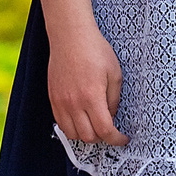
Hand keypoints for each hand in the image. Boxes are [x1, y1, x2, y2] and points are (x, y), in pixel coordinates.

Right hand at [47, 22, 125, 146]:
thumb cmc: (95, 50)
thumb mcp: (114, 74)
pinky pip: (60, 123)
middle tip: (110, 131)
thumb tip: (111, 117)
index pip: (105, 131)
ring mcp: (61, 102)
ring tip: (95, 126)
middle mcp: (74, 103)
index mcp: (92, 97)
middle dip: (102, 138)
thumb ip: (114, 99)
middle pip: (88, 137)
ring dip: (86, 135)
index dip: (116, 139)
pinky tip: (81, 120)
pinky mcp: (53, 98)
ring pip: (72, 134)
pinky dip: (72, 128)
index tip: (122, 139)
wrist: (70, 36)